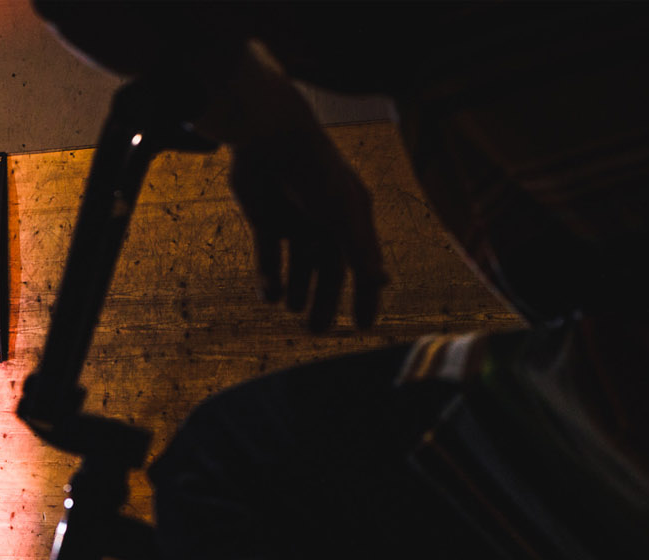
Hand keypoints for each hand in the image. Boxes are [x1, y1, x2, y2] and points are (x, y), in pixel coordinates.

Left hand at [228, 122, 387, 331]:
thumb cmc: (316, 172)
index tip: (364, 325)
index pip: (363, 264)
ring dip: (298, 291)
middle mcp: (326, 221)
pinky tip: (270, 295)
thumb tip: (383, 283)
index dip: (365, 295)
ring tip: (293, 312)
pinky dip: (269, 277)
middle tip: (317, 330)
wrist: (271, 139)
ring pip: (299, 266)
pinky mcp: (265, 220)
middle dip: (325, 301)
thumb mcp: (342, 214)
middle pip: (329, 271)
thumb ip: (360, 250)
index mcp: (353, 216)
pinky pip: (269, 257)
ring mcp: (295, 221)